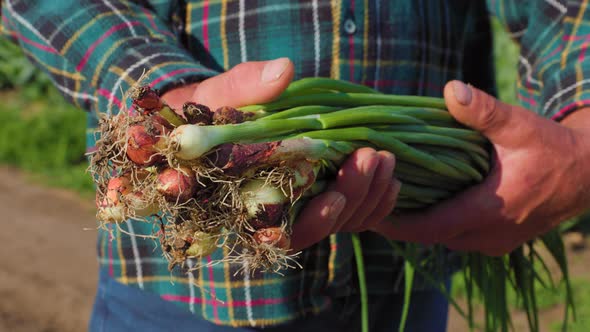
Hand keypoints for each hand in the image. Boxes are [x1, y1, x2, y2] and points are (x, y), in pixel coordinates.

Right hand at [160, 59, 402, 251]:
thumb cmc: (209, 112)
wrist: (210, 122)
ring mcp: (300, 206)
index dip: (311, 222)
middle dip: (351, 196)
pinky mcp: (319, 194)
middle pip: (320, 228)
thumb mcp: (218, 96)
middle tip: (370, 158)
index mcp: (245, 202)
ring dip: (368, 195)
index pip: (279, 232)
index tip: (335, 198)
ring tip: (385, 158)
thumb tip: (284, 72)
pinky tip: (391, 177)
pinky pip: (353, 212)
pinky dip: (375, 199)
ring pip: (341, 222)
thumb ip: (244, 87)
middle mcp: (274, 213)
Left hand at [372, 80, 589, 255]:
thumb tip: (449, 90)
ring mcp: (496, 241)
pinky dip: (443, 224)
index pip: (430, 228)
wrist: (589, 174)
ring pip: (446, 238)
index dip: (397, 225)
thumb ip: (483, 111)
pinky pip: (462, 237)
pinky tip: (431, 202)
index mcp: (488, 211)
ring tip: (398, 199)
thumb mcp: (519, 125)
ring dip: (424, 224)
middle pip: (432, 236)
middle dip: (404, 223)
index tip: (370, 215)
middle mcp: (489, 235)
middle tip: (377, 199)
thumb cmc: (553, 148)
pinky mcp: (502, 240)